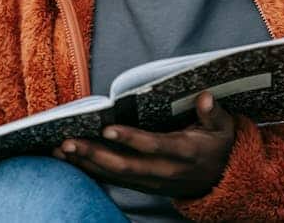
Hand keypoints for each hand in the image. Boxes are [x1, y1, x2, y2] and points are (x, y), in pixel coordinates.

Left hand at [53, 92, 235, 198]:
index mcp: (184, 153)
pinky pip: (114, 180)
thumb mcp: (224, 129)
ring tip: (59, 150)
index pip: (154, 146)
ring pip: (115, 176)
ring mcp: (152, 181)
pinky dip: (90, 170)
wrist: (222, 181)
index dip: (131, 139)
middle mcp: (165, 171)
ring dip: (86, 163)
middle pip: (125, 166)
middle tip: (68, 142)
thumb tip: (204, 97)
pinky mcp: (144, 185)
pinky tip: (70, 160)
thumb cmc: (219, 146)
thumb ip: (214, 113)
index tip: (107, 128)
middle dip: (94, 154)